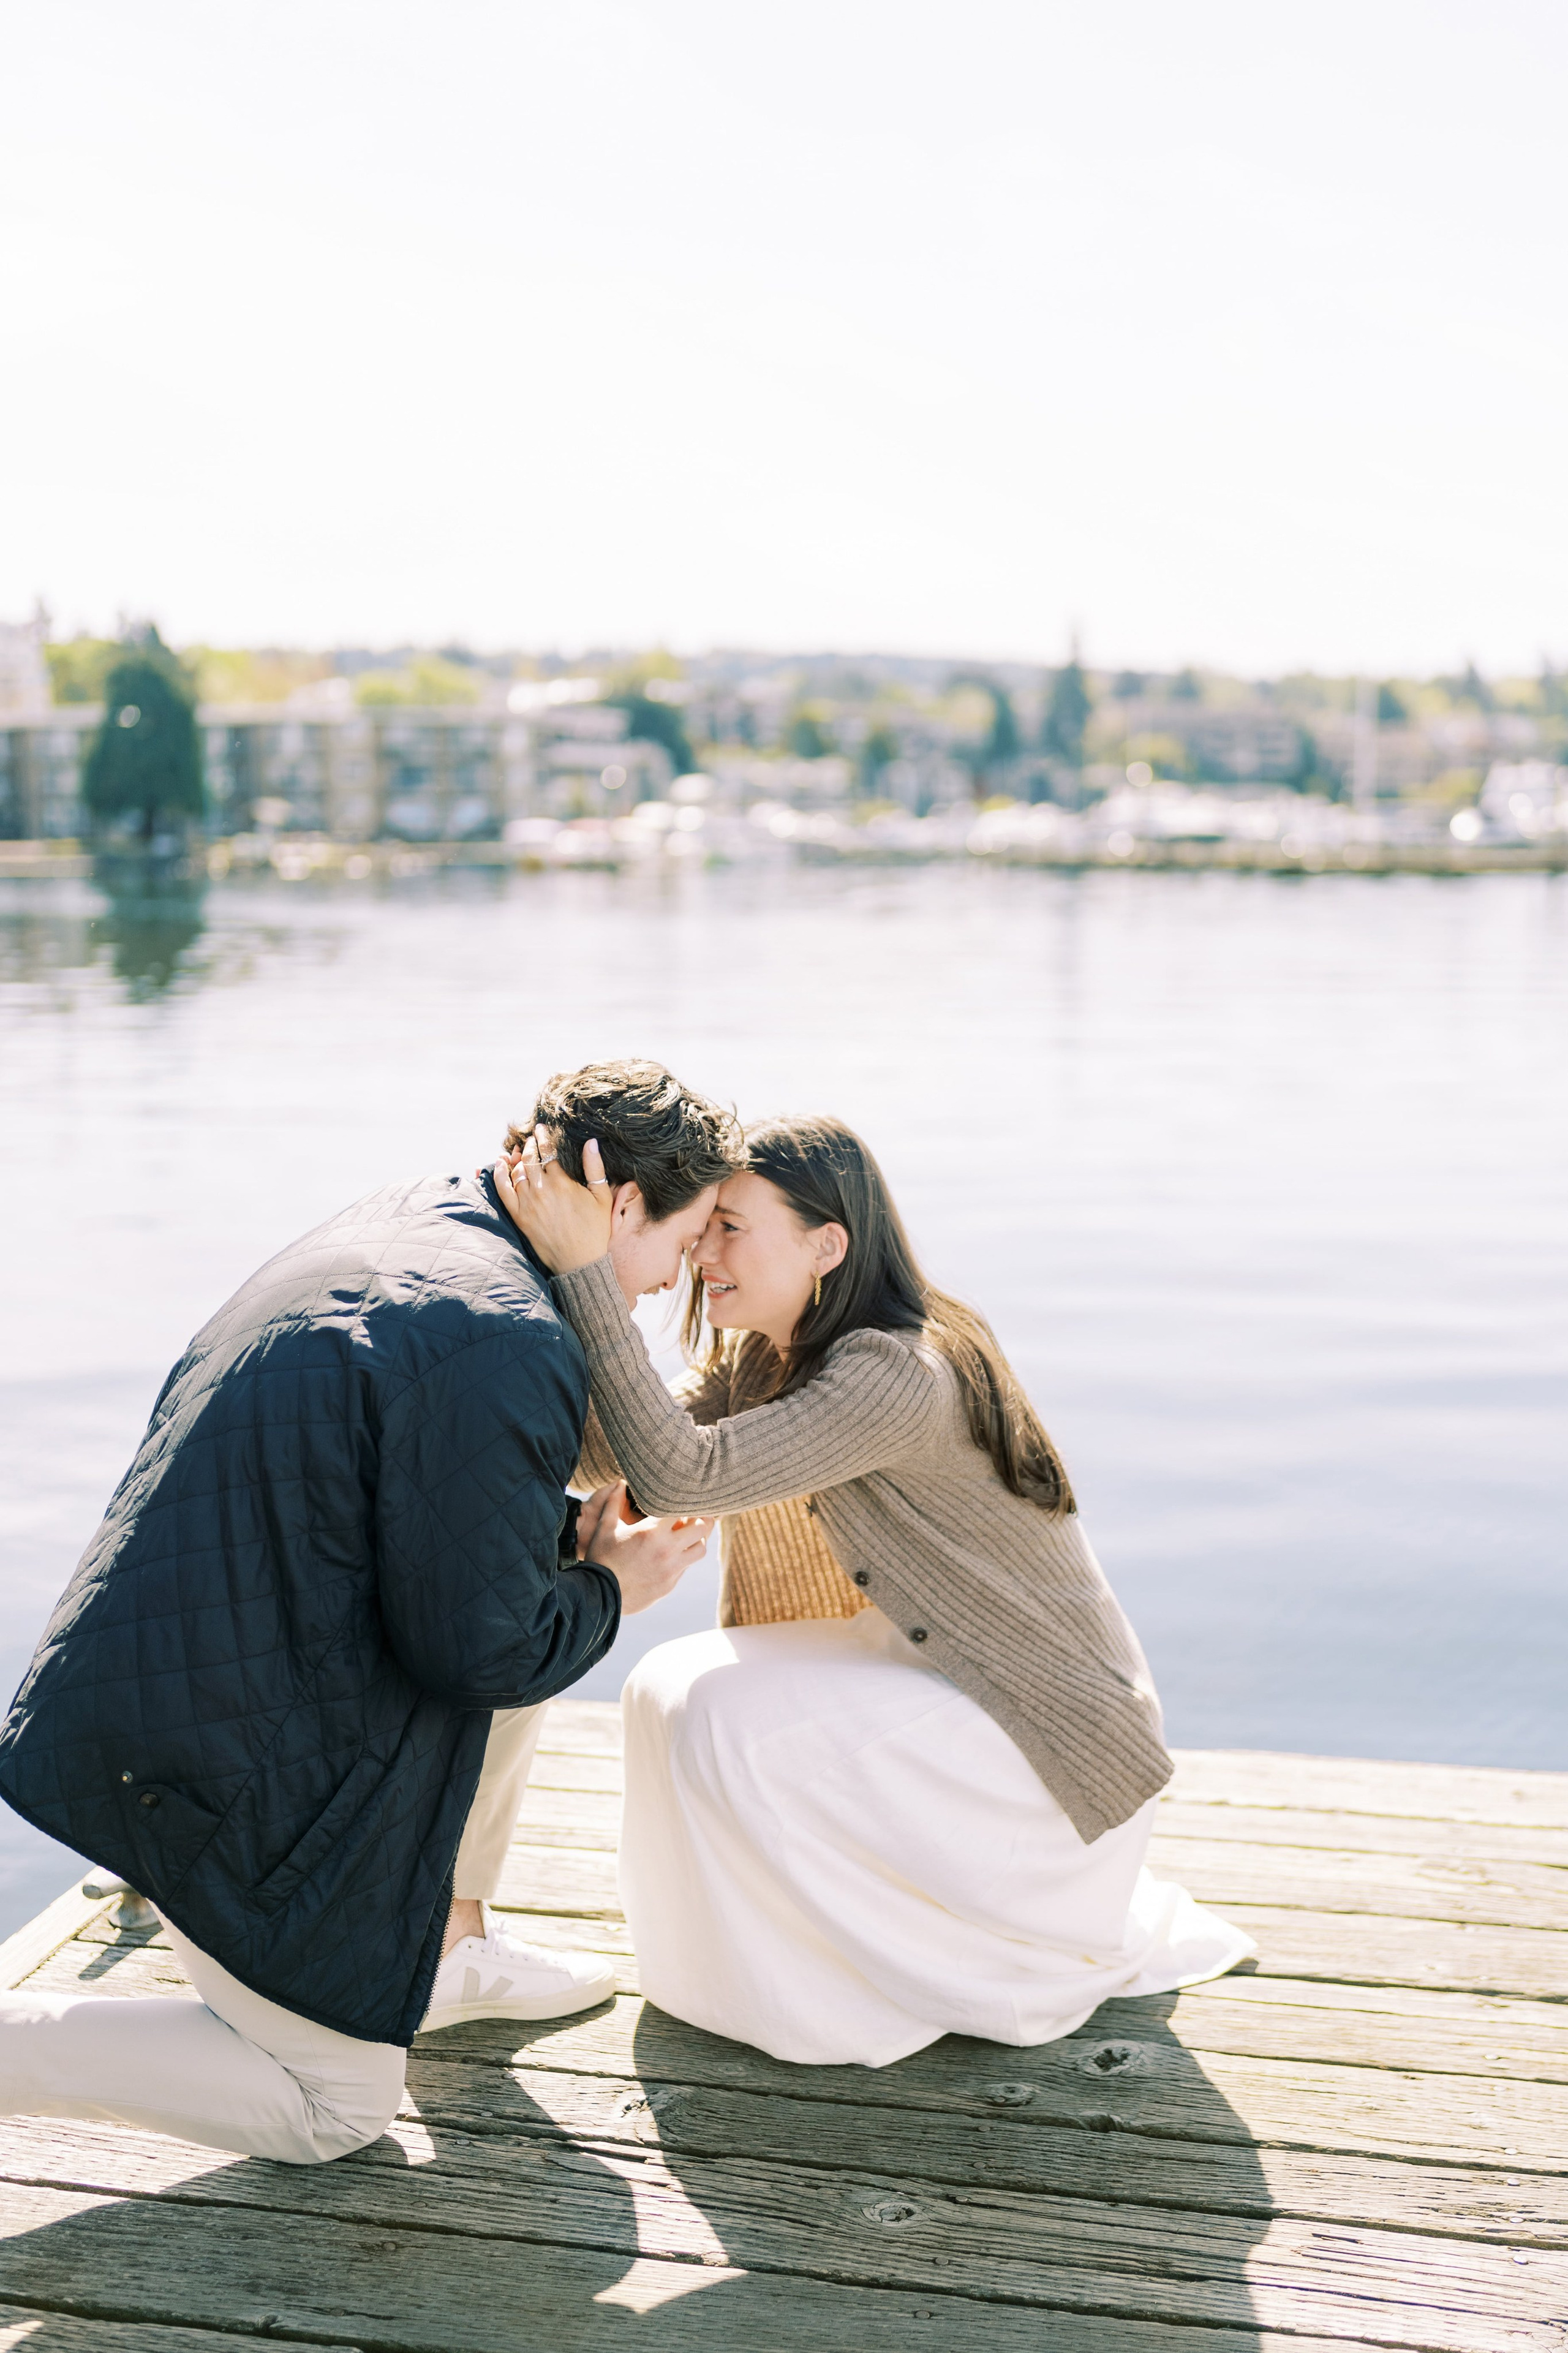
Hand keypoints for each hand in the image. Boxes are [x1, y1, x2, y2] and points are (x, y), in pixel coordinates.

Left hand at [493, 1127, 615, 1274]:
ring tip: (519, 1151)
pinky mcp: (519, 1217)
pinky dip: (499, 1175)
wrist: (579, 1262)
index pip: (548, 1151)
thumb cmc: (595, 1229)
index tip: (541, 1128)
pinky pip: (503, 1191)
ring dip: (517, 1158)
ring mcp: (528, 1203)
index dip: (544, 1137)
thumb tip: (591, 1142)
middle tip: (532, 1139)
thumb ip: (595, 1167)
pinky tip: (499, 1164)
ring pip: (516, 1172)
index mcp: (562, 1182)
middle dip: (530, 1145)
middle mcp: (542, 1190)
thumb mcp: (602, 1196)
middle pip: (530, 1158)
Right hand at [576, 1481, 709, 1614]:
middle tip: (696, 1514)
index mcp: (652, 1532)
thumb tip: (620, 1483)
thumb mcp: (605, 1527)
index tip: (682, 1500)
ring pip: (700, 1549)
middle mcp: (667, 1549)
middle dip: (702, 1517)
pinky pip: (686, 1567)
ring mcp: (671, 1569)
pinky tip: (672, 1554)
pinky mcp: (669, 1584)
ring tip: (688, 1535)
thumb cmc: (601, 1558)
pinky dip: (684, 1557)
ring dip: (697, 1539)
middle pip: (702, 1527)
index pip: (683, 1509)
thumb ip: (613, 1502)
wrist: (598, 1596)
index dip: (685, 1502)